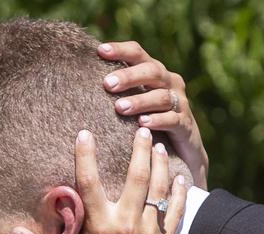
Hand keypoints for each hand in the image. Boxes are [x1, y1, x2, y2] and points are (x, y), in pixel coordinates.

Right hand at [14, 126, 187, 233]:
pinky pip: (176, 209)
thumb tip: (13, 233)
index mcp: (99, 228)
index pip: (89, 183)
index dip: (85, 155)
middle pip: (135, 176)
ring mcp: (149, 232)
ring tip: (157, 145)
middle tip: (141, 129)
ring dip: (159, 163)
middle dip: (139, 149)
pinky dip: (178, 190)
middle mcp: (125, 225)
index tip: (84, 133)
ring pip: (157, 187)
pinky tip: (177, 176)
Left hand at [99, 41, 208, 189]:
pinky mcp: (186, 125)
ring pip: (162, 96)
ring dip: (140, 100)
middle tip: (107, 84)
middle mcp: (170, 83)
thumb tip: (78, 81)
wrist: (183, 152)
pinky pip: (173, 120)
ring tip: (119, 108)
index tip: (100, 51)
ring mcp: (181, 103)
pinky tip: (142, 124)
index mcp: (155, 72)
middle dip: (129, 76)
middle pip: (152, 71)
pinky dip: (158, 121)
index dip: (120, 50)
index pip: (138, 53)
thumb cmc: (148, 123)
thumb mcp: (134, 103)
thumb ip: (116, 90)